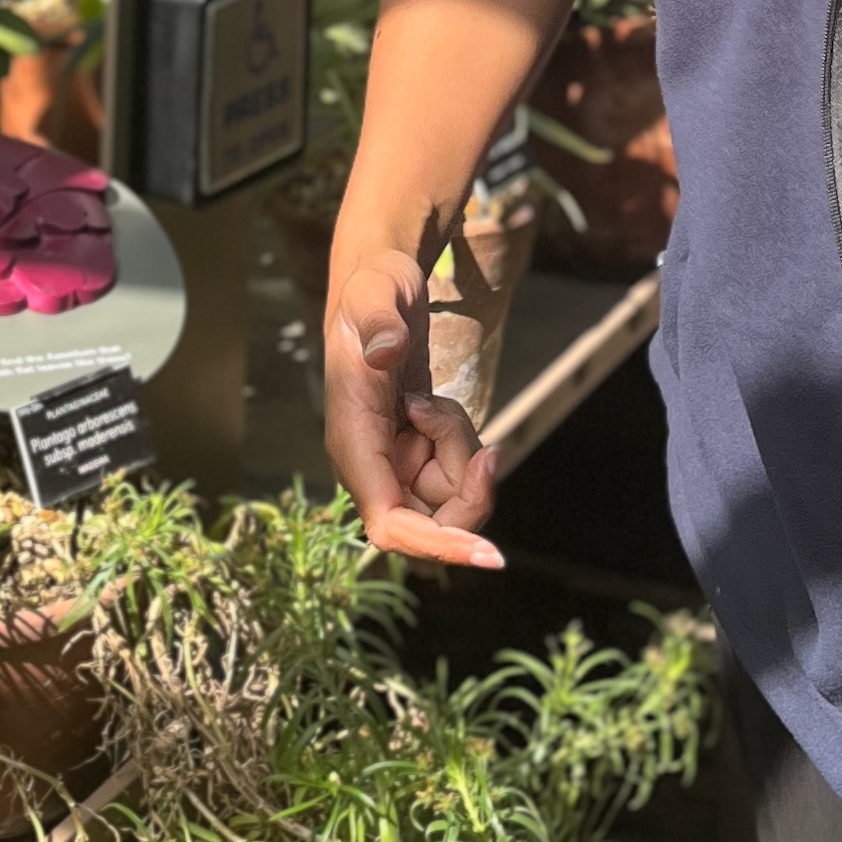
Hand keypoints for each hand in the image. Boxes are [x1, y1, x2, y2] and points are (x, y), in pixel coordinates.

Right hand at [323, 240, 502, 569]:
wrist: (380, 286)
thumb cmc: (374, 292)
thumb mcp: (377, 295)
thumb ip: (379, 322)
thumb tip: (386, 349)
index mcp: (353, 442)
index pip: (389, 522)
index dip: (435, 545)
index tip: (488, 554)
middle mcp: (369, 465)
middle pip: (432, 522)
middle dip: (469, 490)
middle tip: (485, 447)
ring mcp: (391, 463)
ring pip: (447, 498)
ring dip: (463, 455)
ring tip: (439, 402)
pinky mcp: (411, 455)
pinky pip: (451, 476)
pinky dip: (461, 446)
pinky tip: (438, 408)